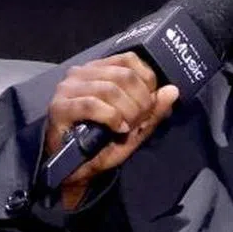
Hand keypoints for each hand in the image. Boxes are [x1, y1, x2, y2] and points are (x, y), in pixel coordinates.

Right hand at [44, 52, 178, 209]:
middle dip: (140, 102)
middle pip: (124, 75)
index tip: (148, 105)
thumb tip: (173, 90)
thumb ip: (154, 109)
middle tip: (138, 122)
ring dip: (127, 112)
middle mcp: (80, 73)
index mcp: (98, 70)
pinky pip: (92, 104)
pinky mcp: (59, 107)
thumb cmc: (104, 144)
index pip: (130, 60)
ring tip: (127, 128)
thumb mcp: (136, 127)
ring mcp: (67, 89)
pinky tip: (116, 129)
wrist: (78, 171)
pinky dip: (111, 118)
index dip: (147, 82)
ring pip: (110, 89)